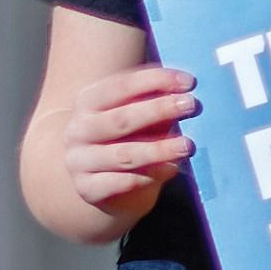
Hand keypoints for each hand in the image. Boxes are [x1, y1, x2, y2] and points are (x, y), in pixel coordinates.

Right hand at [63, 65, 198, 208]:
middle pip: (121, 119)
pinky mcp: (87, 189)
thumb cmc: (133, 136)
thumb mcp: (144, 114)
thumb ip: (159, 102)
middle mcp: (78, 130)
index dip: (157, 81)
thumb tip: (186, 95)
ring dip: (160, 149)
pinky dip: (150, 176)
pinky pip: (123, 183)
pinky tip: (171, 169)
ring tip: (188, 145)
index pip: (122, 85)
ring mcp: (79, 161)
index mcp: (89, 101)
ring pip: (124, 155)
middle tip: (191, 106)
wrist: (111, 183)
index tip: (190, 82)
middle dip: (159, 110)